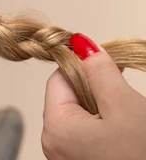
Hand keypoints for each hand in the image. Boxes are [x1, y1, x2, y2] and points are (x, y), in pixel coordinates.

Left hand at [42, 34, 145, 159]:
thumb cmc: (143, 155)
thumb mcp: (124, 105)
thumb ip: (100, 71)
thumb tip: (81, 44)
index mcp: (55, 129)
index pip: (58, 80)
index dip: (82, 67)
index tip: (108, 64)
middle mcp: (54, 147)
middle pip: (70, 99)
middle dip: (97, 91)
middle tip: (125, 94)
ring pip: (83, 118)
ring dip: (106, 110)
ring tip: (131, 121)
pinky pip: (92, 137)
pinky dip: (109, 128)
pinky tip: (130, 135)